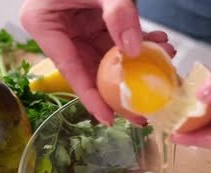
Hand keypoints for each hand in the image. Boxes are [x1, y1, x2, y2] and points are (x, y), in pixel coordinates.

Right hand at [20, 0, 174, 125]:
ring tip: (165, 69)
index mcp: (45, 25)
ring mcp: (75, 25)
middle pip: (92, 69)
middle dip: (123, 86)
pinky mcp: (92, 19)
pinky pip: (115, 38)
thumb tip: (135, 51)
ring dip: (137, 62)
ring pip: (108, 56)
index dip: (93, 98)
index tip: (111, 120)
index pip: (71, 71)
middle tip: (148, 109)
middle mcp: (58, 29)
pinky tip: (160, 44)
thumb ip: (118, 13)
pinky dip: (137, 41)